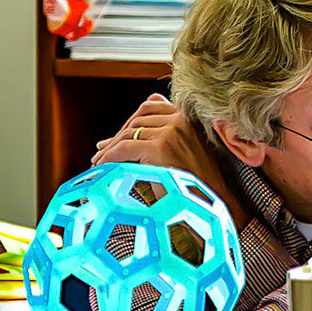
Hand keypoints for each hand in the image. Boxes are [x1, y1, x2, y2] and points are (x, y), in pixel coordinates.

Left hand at [92, 94, 248, 228]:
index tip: (119, 138)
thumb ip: (156, 138)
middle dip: (118, 135)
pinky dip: (109, 158)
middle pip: (137, 119)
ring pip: (128, 134)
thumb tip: (105, 140)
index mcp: (190, 117)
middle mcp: (182, 119)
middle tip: (103, 152)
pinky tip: (102, 167)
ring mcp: (172, 132)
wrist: (212, 204)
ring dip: (110, 148)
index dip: (131, 121)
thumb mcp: (181, 153)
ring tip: (99, 162)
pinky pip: (124, 149)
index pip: (151, 107)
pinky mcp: (160, 147)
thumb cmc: (195, 183)